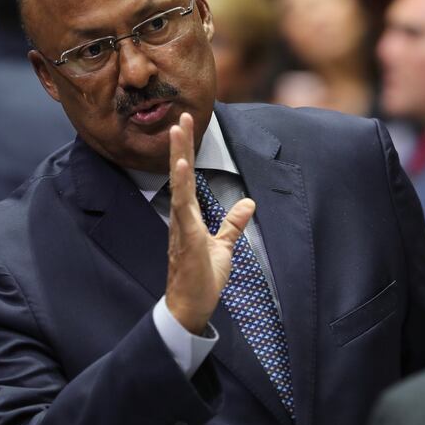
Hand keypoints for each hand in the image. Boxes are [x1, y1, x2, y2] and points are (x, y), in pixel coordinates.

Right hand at [165, 112, 254, 333]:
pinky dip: (181, 189)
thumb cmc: (202, 279)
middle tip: (181, 115)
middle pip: (179, 174)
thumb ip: (232, 224)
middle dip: (180, 145)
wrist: (190, 308)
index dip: (185, 152)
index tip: (184, 126)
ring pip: (178, 186)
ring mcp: (180, 228)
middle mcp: (181, 217)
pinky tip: (182, 169)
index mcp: (189, 217)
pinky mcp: (185, 241)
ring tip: (177, 132)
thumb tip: (248, 203)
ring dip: (178, 158)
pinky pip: (182, 210)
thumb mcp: (223, 247)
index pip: (186, 178)